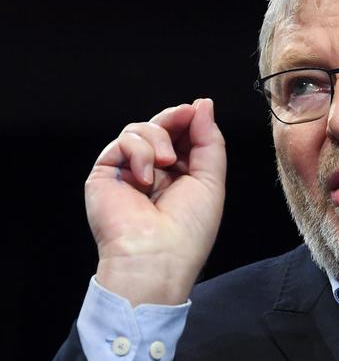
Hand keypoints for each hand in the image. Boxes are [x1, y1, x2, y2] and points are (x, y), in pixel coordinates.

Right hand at [86, 99, 225, 305]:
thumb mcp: (211, 179)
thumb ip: (209, 140)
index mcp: (180, 175)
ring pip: (141, 129)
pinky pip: (122, 142)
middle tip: (184, 118)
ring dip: (158, 139)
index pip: (182, 135)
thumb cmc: (188, 229)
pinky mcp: (106, 173)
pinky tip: (146, 177)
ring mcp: (129, 171)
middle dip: (174, 119)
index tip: (197, 110)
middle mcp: (154, 171)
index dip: (190, 120)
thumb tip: (203, 104)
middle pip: (161, 126)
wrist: (157, 256)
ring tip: (166, 165)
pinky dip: (139, 153)